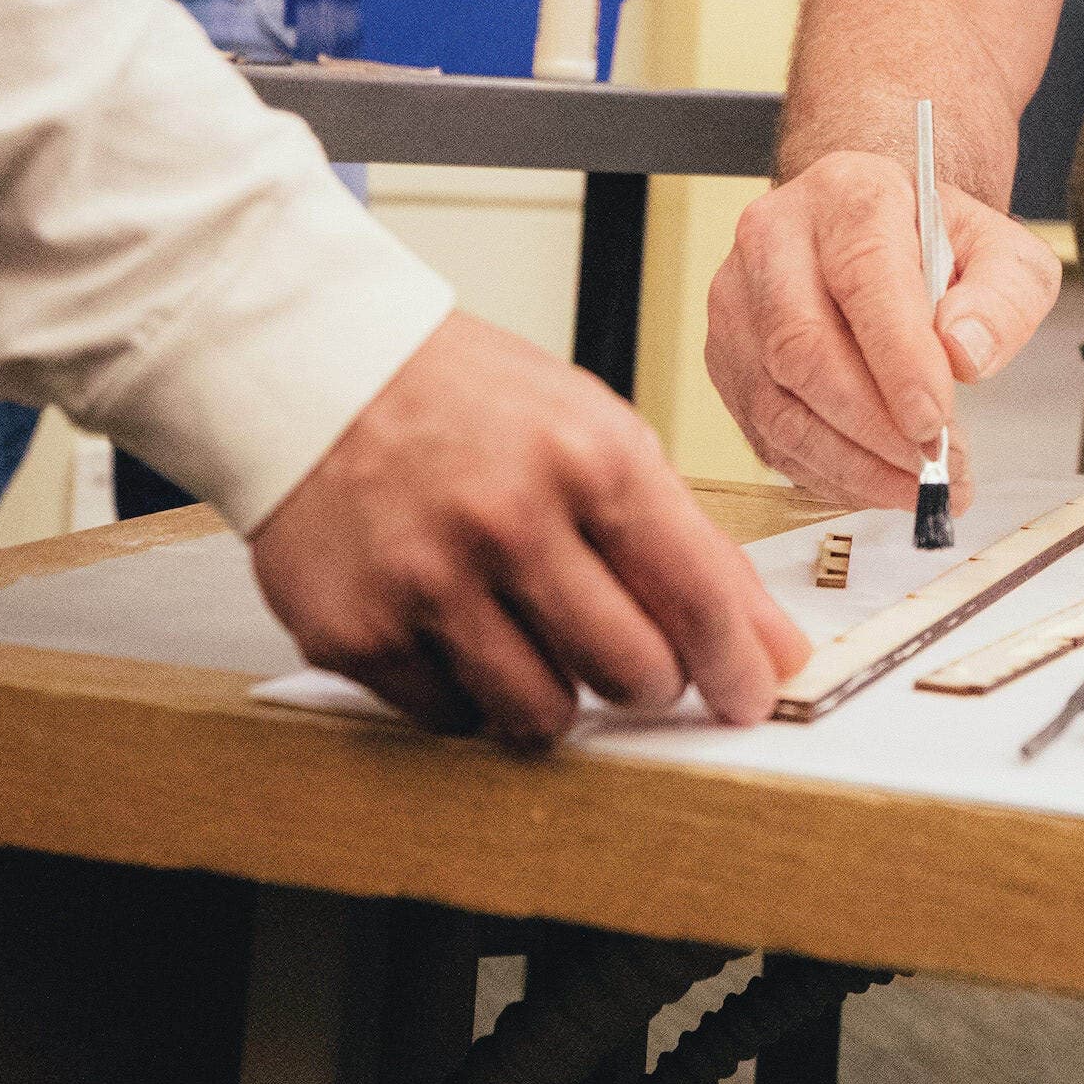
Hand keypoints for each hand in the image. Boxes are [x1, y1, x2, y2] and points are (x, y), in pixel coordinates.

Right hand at [249, 314, 809, 742]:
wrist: (315, 366)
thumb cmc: (466, 400)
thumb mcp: (595, 432)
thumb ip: (685, 539)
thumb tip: (768, 643)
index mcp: (589, 457)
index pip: (696, 595)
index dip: (739, 664)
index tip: (752, 697)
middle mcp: (510, 519)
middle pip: (632, 672)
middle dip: (648, 678)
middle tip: (631, 655)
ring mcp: (427, 580)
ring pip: (543, 713)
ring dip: (556, 694)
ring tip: (533, 632)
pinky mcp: (356, 632)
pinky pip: (452, 718)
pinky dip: (468, 692)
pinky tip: (455, 629)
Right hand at [704, 147, 1060, 509]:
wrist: (869, 235)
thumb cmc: (935, 246)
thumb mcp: (1002, 252)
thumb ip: (1003, 296)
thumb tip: (965, 353)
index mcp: (847, 196)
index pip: (863, 276)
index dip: (897, 358)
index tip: (934, 420)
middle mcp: (774, 242)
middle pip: (802, 348)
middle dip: (874, 426)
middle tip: (935, 466)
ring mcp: (737, 304)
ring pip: (777, 404)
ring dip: (852, 463)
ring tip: (919, 484)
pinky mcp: (726, 361)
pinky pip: (766, 435)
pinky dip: (827, 472)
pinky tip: (877, 479)